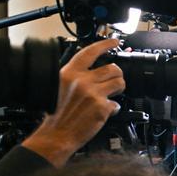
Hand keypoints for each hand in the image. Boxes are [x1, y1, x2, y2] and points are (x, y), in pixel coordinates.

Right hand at [22, 39, 125, 166]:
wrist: (57, 134)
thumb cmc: (58, 113)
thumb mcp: (61, 86)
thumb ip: (77, 76)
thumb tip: (95, 71)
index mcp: (69, 73)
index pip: (89, 52)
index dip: (104, 45)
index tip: (114, 41)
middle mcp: (82, 81)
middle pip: (112, 68)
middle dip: (117, 74)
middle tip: (114, 81)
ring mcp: (93, 93)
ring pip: (119, 82)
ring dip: (119, 89)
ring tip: (111, 95)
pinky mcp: (102, 107)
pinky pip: (117, 103)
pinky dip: (113, 108)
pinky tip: (105, 111)